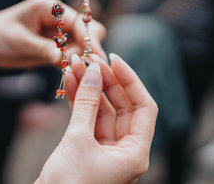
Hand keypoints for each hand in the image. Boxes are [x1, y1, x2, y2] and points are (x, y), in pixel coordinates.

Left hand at [0, 0, 105, 98]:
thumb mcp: (18, 41)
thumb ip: (41, 48)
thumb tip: (61, 58)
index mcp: (50, 7)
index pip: (79, 21)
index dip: (88, 38)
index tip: (93, 57)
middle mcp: (58, 18)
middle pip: (88, 31)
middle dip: (86, 49)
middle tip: (76, 66)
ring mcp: (58, 33)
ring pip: (82, 46)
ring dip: (79, 59)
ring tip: (67, 71)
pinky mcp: (55, 47)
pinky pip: (72, 56)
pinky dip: (71, 65)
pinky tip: (65, 74)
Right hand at [36, 54, 157, 183]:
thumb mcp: (79, 140)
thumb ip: (88, 104)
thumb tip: (94, 71)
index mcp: (135, 153)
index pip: (144, 107)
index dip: (131, 81)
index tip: (114, 61)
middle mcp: (124, 150)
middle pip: (121, 106)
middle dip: (105, 81)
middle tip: (89, 59)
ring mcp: (104, 149)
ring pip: (101, 110)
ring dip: (88, 87)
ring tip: (74, 65)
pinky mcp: (86, 148)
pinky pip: (86, 118)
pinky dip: (79, 101)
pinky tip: (70, 82)